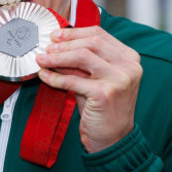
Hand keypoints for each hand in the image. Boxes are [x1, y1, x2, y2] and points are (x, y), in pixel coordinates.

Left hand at [36, 26, 141, 152]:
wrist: (112, 138)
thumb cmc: (101, 107)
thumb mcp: (92, 78)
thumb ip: (79, 62)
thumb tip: (55, 46)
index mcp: (129, 58)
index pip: (98, 35)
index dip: (74, 33)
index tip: (55, 35)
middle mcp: (128, 66)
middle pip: (90, 43)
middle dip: (64, 44)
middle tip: (46, 48)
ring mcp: (119, 80)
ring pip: (82, 57)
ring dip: (57, 57)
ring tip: (42, 59)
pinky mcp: (105, 94)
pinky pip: (73, 80)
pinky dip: (55, 77)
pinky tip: (44, 76)